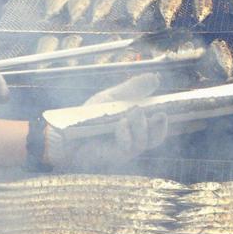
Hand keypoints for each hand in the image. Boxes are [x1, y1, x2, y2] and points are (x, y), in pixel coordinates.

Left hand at [42, 74, 167, 167]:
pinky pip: (129, 147)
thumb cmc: (89, 116)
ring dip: (142, 126)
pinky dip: (126, 133)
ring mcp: (124, 150)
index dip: (164, 121)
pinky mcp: (115, 156)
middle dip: (160, 127)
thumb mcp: (113, 97)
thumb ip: (134, 88)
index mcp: (134, 127)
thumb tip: (157, 77)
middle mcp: (132, 140)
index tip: (166, 108)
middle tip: (160, 113)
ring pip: (144, 142)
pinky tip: (120, 124)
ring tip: (134, 112)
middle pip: (156, 139)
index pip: (157, 127)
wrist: (66, 132)